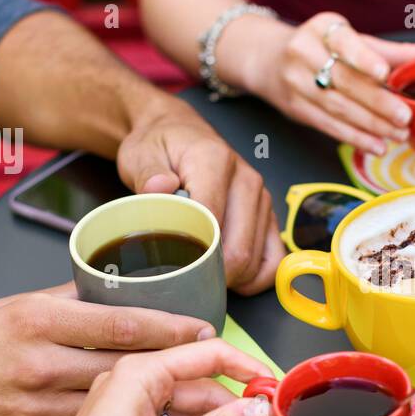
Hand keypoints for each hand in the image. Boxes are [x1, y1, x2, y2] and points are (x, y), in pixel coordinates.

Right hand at [0, 283, 211, 415]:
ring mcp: (40, 406)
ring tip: (208, 406)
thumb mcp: (9, 306)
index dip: (172, 329)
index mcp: (39, 321)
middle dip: (183, 373)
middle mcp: (43, 364)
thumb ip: (66, 302)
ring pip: (121, 408)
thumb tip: (112, 293)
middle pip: (132, 369)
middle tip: (223, 373)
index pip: (122, 323)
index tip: (204, 330)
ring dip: (167, 409)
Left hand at [116, 99, 283, 294]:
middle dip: (214, 275)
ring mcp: (262, 198)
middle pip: (239, 247)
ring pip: (257, 258)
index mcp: (215, 161)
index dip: (194, 253)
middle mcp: (246, 180)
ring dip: (233, 278)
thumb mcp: (140, 153)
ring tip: (205, 279)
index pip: (212, 219)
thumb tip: (160, 188)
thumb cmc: (159, 145)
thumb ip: (148, 172)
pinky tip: (234, 280)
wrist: (178, 132)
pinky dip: (256, 276)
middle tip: (186, 283)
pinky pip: (274, 257)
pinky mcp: (268, 214)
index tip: (173, 270)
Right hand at [251, 11, 414, 155]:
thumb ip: (396, 51)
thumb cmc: (322, 47)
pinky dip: (354, 138)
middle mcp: (305, 52)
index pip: (346, 44)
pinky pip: (328, 126)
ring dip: (371, 125)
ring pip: (337, 107)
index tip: (386, 73)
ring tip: (399, 135)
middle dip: (377, 102)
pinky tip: (376, 145)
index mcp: (323, 28)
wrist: (268, 59)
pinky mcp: (295, 108)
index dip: (365, 59)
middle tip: (405, 117)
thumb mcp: (354, 40)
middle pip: (344, 81)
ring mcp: (296, 82)